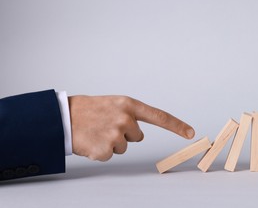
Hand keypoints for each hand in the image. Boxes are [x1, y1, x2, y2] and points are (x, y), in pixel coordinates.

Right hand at [68, 95, 194, 160]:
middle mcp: (125, 118)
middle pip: (138, 136)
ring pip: (124, 147)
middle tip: (106, 125)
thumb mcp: (113, 104)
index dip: (176, 125)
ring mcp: (116, 134)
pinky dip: (102, 151)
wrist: (64, 116)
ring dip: (112, 143)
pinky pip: (111, 155)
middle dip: (125, 134)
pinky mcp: (105, 149)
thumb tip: (139, 133)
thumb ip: (130, 114)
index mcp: (129, 105)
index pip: (159, 116)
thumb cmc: (90, 110)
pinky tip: (92, 140)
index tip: (191, 132)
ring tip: (97, 132)